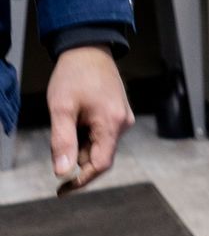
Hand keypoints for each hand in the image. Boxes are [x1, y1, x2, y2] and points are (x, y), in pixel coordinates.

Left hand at [48, 45, 133, 192]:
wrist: (88, 47)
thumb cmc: (75, 74)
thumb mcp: (62, 108)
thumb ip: (63, 142)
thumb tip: (62, 172)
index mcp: (112, 123)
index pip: (101, 165)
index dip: (81, 180)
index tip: (62, 188)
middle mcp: (123, 122)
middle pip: (99, 155)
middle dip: (76, 154)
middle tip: (58, 137)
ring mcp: (123, 116)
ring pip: (99, 144)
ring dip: (80, 141)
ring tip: (67, 118)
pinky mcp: (119, 111)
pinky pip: (102, 132)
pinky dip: (86, 132)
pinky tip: (76, 115)